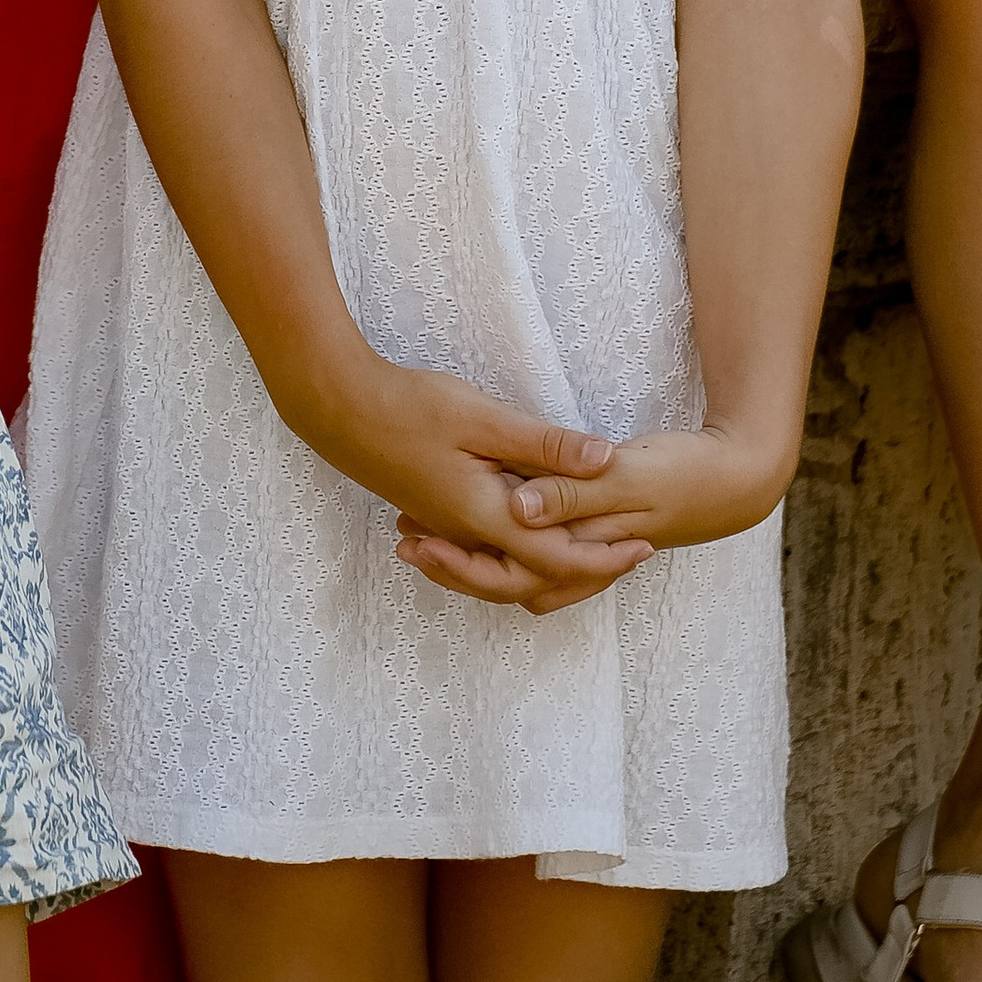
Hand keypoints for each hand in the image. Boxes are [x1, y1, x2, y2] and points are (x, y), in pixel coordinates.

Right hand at [302, 355, 652, 617]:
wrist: (337, 408)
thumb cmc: (408, 407)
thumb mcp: (483, 418)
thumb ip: (544, 444)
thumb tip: (604, 461)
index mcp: (486, 516)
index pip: (558, 557)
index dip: (605, 558)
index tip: (644, 547)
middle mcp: (468, 533)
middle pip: (536, 574)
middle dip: (587, 568)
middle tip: (629, 553)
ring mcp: (448, 525)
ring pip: (509, 564)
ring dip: (553, 559)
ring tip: (590, 545)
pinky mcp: (434, 511)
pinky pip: (486, 548)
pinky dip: (519, 548)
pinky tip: (529, 524)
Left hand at [405, 418, 784, 595]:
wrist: (735, 478)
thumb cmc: (683, 473)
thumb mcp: (626, 476)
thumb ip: (571, 492)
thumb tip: (518, 511)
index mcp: (583, 550)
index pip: (509, 573)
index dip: (457, 562)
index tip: (414, 541)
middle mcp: (580, 561)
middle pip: (505, 579)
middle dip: (454, 565)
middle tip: (404, 539)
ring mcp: (588, 550)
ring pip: (519, 568)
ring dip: (474, 554)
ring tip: (423, 532)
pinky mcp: (594, 532)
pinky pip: (538, 551)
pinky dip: (506, 542)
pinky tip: (484, 517)